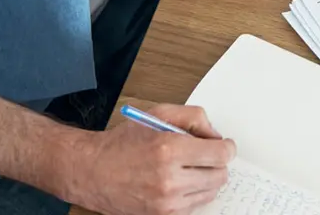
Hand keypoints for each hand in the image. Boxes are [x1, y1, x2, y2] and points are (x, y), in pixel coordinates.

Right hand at [68, 104, 234, 214]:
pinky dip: (193, 194)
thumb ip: (194, 118)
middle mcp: (169, 179)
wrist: (93, 172)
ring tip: (188, 169)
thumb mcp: (158, 114)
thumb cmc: (124, 142)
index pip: (221, 154)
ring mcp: (166, 202)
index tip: (223, 145)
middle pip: (220, 175)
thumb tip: (216, 136)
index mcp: (169, 149)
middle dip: (216, 163)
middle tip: (204, 156)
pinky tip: (179, 183)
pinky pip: (195, 206)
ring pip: (210, 192)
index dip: (226, 147)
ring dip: (206, 179)